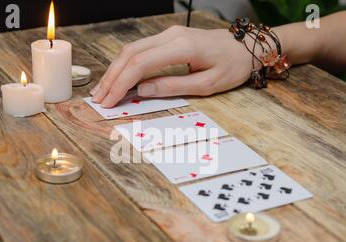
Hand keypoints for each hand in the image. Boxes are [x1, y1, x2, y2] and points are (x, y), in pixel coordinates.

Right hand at [91, 25, 253, 107]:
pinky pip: (140, 50)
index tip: (109, 101)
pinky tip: (119, 78)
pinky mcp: (168, 38)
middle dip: (112, 78)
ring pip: (131, 50)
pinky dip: (126, 65)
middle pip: (130, 55)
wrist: (246, 47)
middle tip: (99, 99)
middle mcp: (170, 36)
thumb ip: (173, 86)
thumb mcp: (207, 84)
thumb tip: (142, 91)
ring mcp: (168, 34)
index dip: (121, 84)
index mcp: (181, 47)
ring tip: (103, 91)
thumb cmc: (232, 66)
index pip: (140, 64)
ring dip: (115, 70)